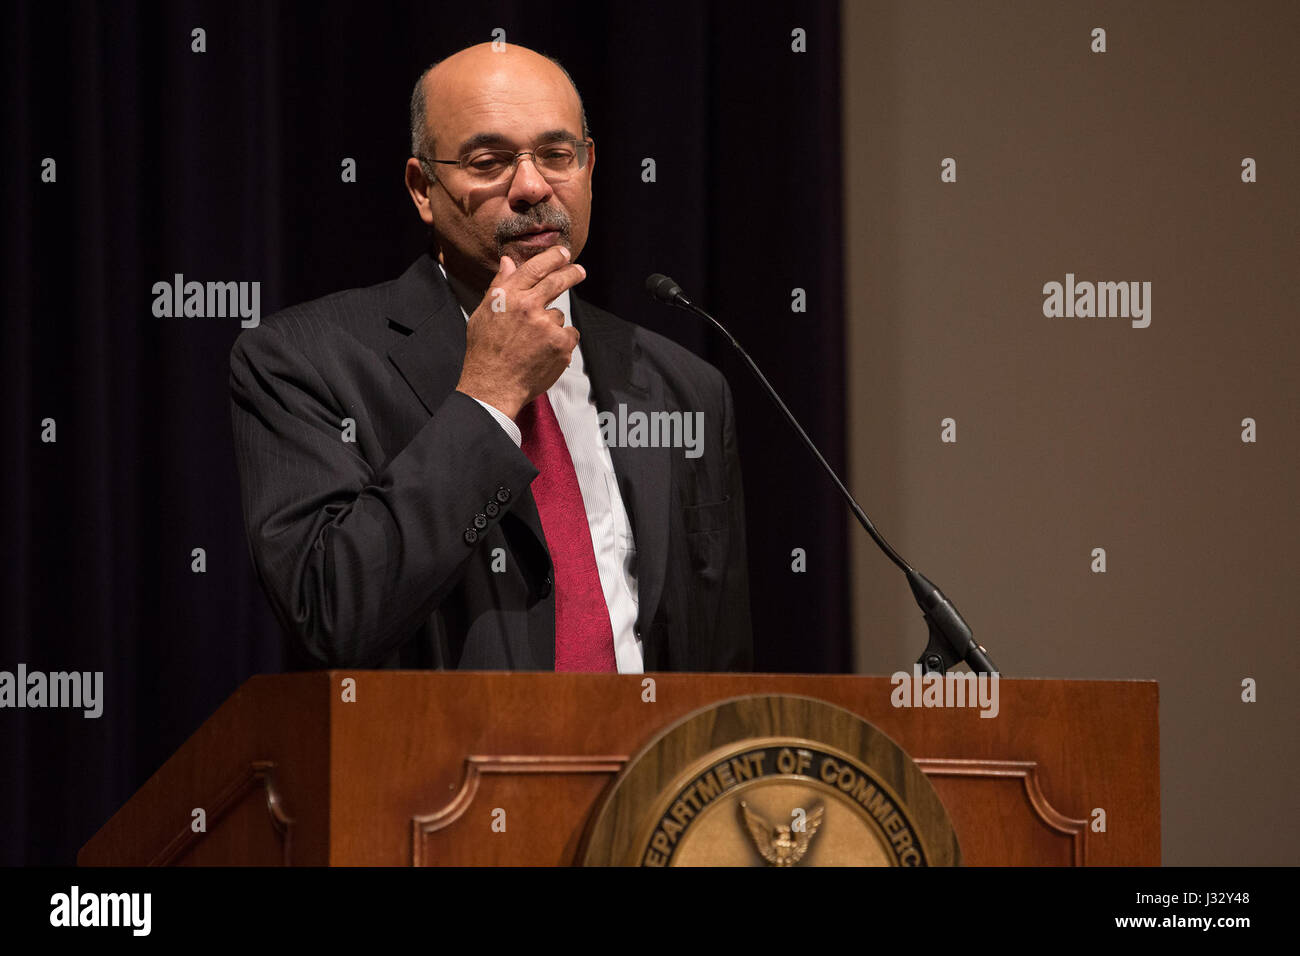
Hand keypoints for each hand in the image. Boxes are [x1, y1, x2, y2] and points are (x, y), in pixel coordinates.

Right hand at [455, 246, 584, 419]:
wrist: (493, 385)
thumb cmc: (485, 352)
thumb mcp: (483, 314)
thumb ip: (500, 286)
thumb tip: (508, 261)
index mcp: (508, 296)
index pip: (534, 268)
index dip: (552, 257)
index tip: (563, 254)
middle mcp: (528, 306)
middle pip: (557, 281)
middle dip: (571, 273)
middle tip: (579, 271)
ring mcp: (547, 325)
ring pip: (559, 315)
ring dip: (552, 325)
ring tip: (534, 343)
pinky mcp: (561, 344)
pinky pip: (569, 334)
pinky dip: (562, 342)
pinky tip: (545, 352)